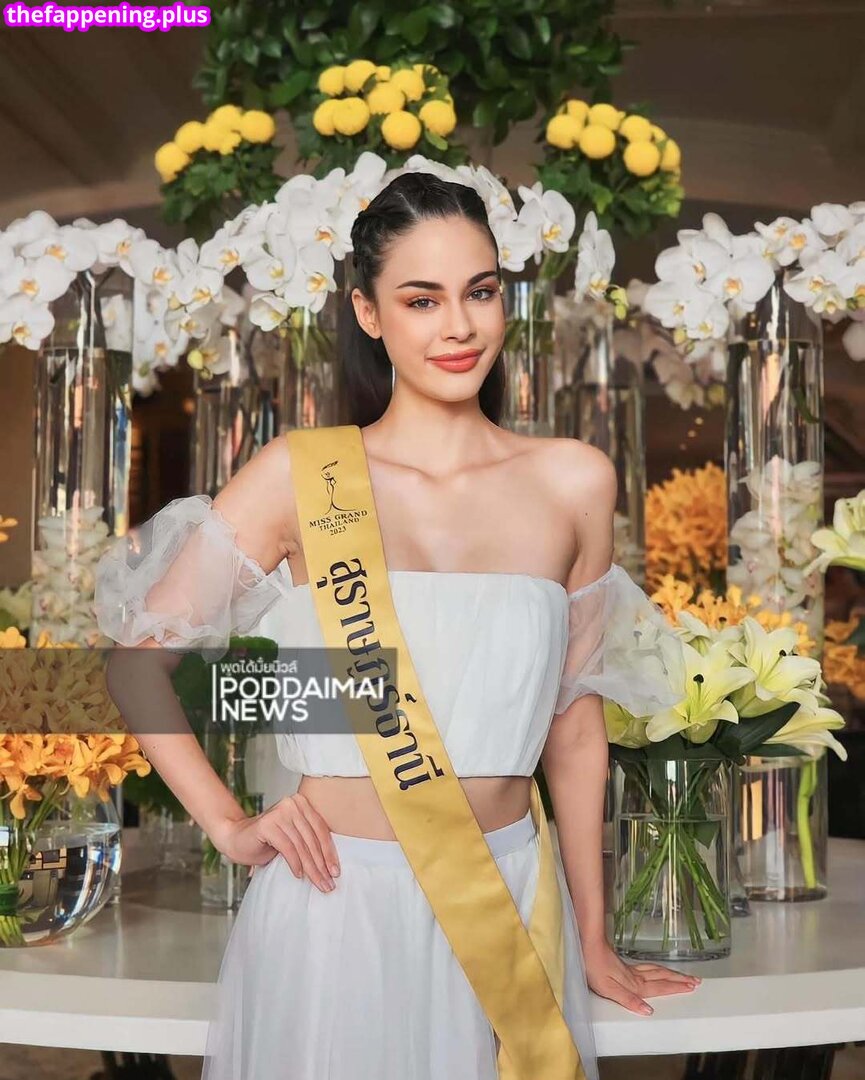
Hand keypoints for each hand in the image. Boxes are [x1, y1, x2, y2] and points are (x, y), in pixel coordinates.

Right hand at [212, 792, 340, 893]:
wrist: (236, 838)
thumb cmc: (266, 841)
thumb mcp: (293, 838)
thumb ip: (309, 841)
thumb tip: (333, 864)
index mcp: (302, 804)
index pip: (321, 830)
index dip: (330, 852)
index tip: (336, 872)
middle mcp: (292, 804)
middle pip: (312, 839)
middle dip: (322, 864)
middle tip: (328, 883)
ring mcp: (279, 812)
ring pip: (301, 845)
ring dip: (311, 868)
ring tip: (318, 883)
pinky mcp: (267, 824)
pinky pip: (287, 847)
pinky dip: (294, 863)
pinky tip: (299, 875)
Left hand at [583, 940, 700, 1015]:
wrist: (586, 945)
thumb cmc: (594, 967)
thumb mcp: (609, 989)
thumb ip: (629, 1000)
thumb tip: (649, 1011)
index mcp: (634, 984)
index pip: (660, 987)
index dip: (676, 988)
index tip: (692, 988)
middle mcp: (635, 976)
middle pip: (662, 976)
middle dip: (679, 979)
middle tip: (695, 981)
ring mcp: (630, 969)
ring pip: (656, 970)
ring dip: (671, 973)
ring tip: (682, 975)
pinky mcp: (623, 965)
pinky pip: (647, 967)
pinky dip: (658, 969)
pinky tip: (656, 970)